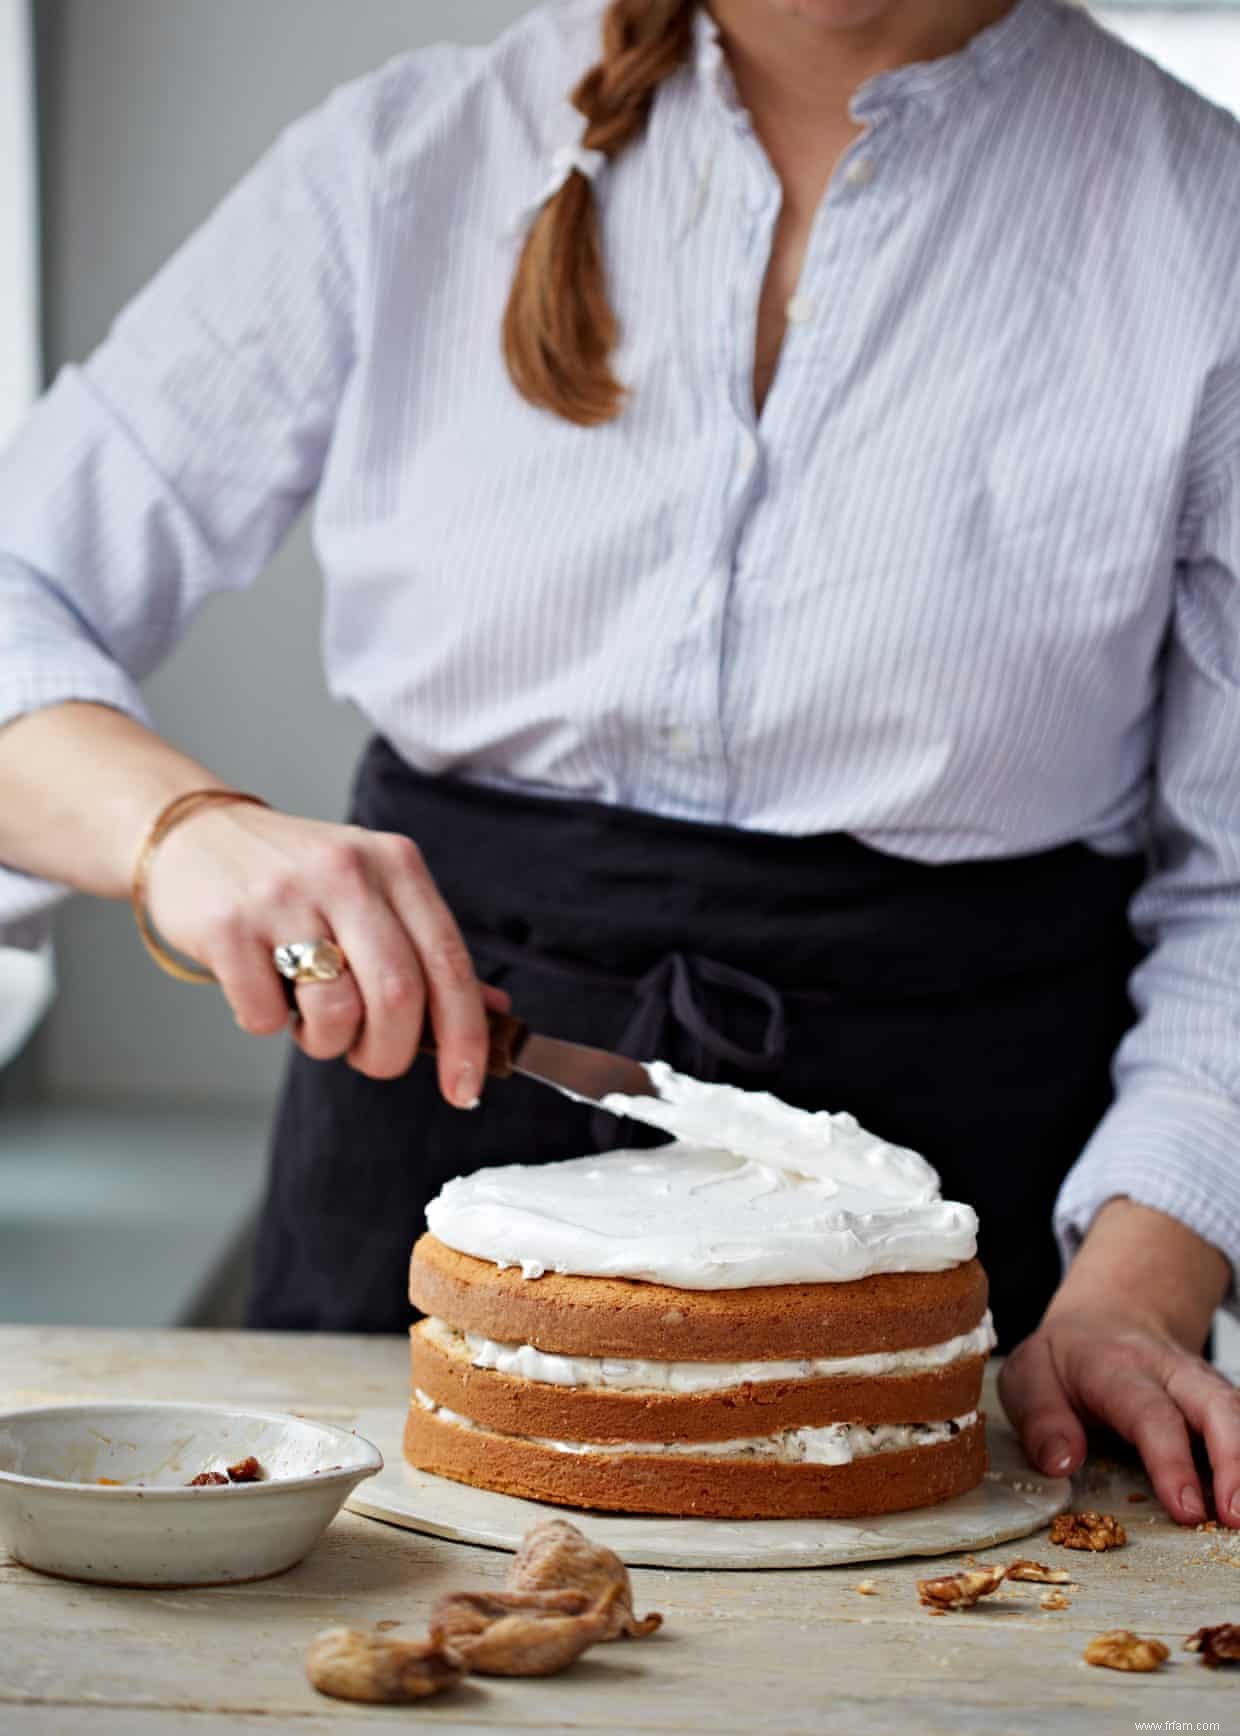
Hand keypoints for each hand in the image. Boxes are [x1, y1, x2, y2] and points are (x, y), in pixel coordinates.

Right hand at [146, 800, 508, 1102]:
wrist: (197, 835)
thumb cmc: (298, 879)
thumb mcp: (374, 893)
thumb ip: (429, 952)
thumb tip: (496, 1015)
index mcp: (397, 865)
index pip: (450, 964)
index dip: (465, 1037)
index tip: (467, 1089)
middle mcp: (347, 873)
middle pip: (398, 996)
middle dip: (391, 1053)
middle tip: (373, 1057)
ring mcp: (285, 897)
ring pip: (335, 1012)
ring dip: (328, 1042)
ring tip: (312, 1018)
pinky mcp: (229, 925)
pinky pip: (264, 1016)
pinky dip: (268, 1024)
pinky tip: (262, 989)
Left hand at [999, 1199, 1238, 1525]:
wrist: (1106, 1319)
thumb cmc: (1064, 1360)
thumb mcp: (1028, 1375)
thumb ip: (1040, 1419)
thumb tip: (1062, 1465)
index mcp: (1116, 1366)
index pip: (1150, 1413)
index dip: (1171, 1461)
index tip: (1186, 1509)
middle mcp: (1169, 1371)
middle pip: (1215, 1406)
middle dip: (1233, 1461)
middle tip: (1233, 1517)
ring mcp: (1201, 1383)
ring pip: (1237, 1412)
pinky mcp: (1218, 1399)